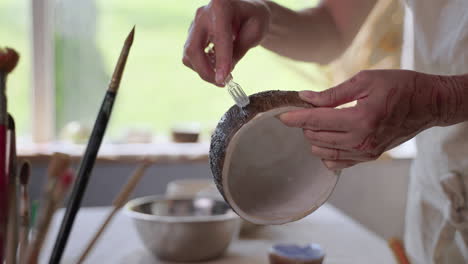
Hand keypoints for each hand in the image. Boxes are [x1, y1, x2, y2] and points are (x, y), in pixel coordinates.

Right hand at [182, 0, 270, 85]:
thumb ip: (239, 50)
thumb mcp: (255, 32)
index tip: (223, 80)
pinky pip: (191, 55)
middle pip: (193, 49)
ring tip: (222, 75)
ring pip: (189, 55)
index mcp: (221, 7)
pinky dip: (202, 65)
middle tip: (222, 83)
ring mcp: (194, 23)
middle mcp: (203, 14)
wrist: (247, 10)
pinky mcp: (192, 34)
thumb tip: (223, 73)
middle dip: (205, 71)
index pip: (219, 38)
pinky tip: (216, 67)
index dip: (221, 61)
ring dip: (203, 71)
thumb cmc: (254, 18)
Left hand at [279, 70, 439, 169]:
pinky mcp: (370, 157)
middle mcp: (362, 140)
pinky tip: (327, 141)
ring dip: (315, 138)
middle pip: (317, 137)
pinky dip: (327, 153)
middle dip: (306, 124)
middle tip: (306, 110)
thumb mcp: (366, 81)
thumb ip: (333, 93)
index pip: (317, 121)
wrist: (429, 104)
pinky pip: (338, 163)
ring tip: (317, 123)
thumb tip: (306, 97)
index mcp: (361, 118)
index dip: (296, 118)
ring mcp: (366, 153)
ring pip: (324, 153)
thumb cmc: (400, 86)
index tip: (281, 116)